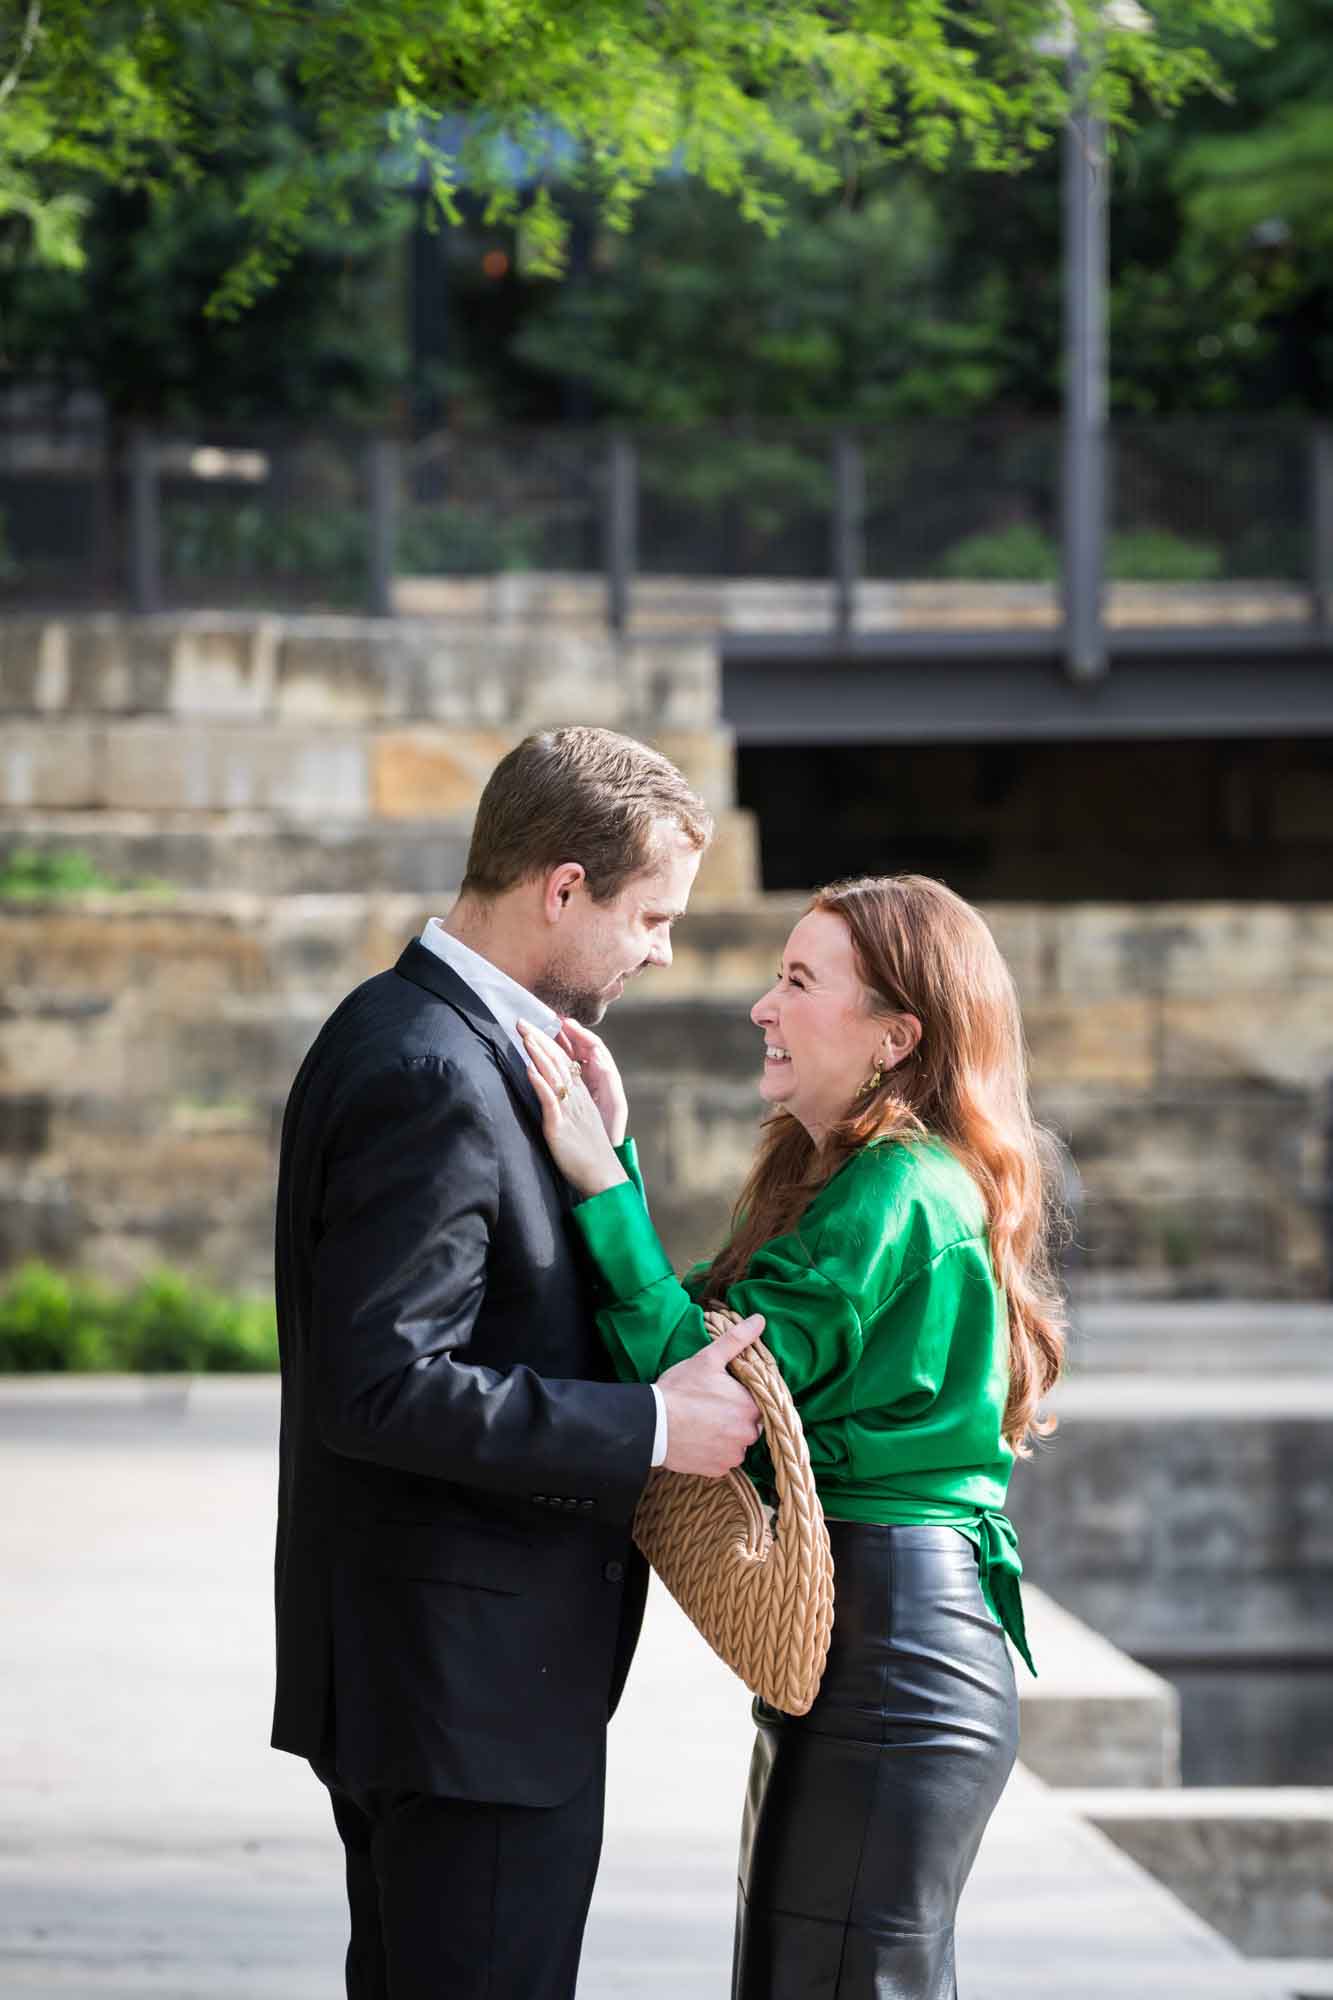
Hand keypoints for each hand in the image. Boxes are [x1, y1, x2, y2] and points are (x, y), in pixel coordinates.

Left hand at [518, 1019, 627, 1198]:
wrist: (603, 1177)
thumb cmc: (588, 1156)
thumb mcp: (579, 1126)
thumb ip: (567, 1110)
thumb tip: (553, 1097)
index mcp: (581, 1097)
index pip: (564, 1063)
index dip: (549, 1043)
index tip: (536, 1027)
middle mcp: (577, 1099)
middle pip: (558, 1062)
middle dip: (539, 1039)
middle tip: (522, 1020)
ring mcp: (570, 1110)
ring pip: (554, 1075)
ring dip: (538, 1053)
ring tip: (525, 1034)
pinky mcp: (560, 1126)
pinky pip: (550, 1100)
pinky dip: (540, 1082)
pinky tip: (530, 1068)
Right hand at [657, 1313, 764, 1476]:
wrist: (652, 1424)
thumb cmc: (679, 1390)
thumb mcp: (708, 1359)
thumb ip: (737, 1340)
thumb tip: (760, 1319)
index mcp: (751, 1406)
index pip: (757, 1402)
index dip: (741, 1397)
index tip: (723, 1393)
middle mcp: (748, 1435)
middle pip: (749, 1424)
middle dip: (735, 1416)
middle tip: (709, 1407)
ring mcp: (733, 1455)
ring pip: (737, 1443)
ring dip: (726, 1436)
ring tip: (702, 1423)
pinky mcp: (717, 1470)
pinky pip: (723, 1460)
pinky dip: (714, 1452)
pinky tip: (698, 1439)